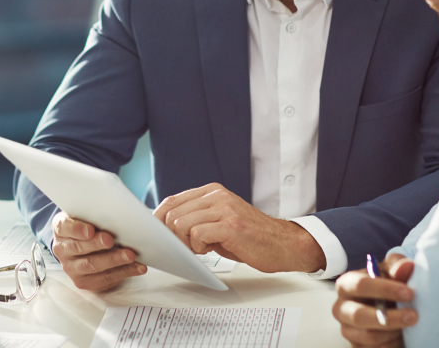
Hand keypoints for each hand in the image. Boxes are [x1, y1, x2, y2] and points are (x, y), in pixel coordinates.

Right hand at [51, 211, 146, 290]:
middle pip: (78, 248)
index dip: (77, 229)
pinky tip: (138, 267)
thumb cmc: (91, 222)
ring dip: (113, 260)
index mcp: (62, 228)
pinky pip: (105, 278)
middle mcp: (62, 249)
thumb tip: (135, 207)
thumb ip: (102, 209)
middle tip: (111, 240)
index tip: (91, 230)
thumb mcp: (91, 212)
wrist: (85, 241)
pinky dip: (124, 272)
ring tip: (130, 255)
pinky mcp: (85, 281)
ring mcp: (72, 267)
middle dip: (96, 245)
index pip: (65, 227)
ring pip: (91, 265)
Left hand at [153, 184, 325, 272]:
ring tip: (204, 247)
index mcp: (213, 191)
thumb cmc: (249, 236)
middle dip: (172, 235)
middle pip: (173, 213)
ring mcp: (224, 208)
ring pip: (181, 224)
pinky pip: (197, 234)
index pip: (172, 200)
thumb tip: (165, 226)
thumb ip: (197, 217)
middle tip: (188, 247)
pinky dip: (198, 248)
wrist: (281, 243)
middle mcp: (217, 195)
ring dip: (187, 243)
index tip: (156, 236)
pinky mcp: (230, 224)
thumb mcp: (219, 220)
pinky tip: (212, 249)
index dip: (158, 220)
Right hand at [333, 253, 416, 346]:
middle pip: (360, 316)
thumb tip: (407, 266)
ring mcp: (347, 330)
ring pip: (370, 336)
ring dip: (393, 332)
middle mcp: (341, 308)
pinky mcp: (356, 347)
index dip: (385, 289)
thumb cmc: (385, 284)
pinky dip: (391, 344)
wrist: (385, 305)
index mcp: (346, 284)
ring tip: (408, 325)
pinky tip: (400, 335)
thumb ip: (397, 267)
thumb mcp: (391, 271)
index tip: (409, 293)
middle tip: (413, 315)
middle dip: (390, 317)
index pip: (361, 285)